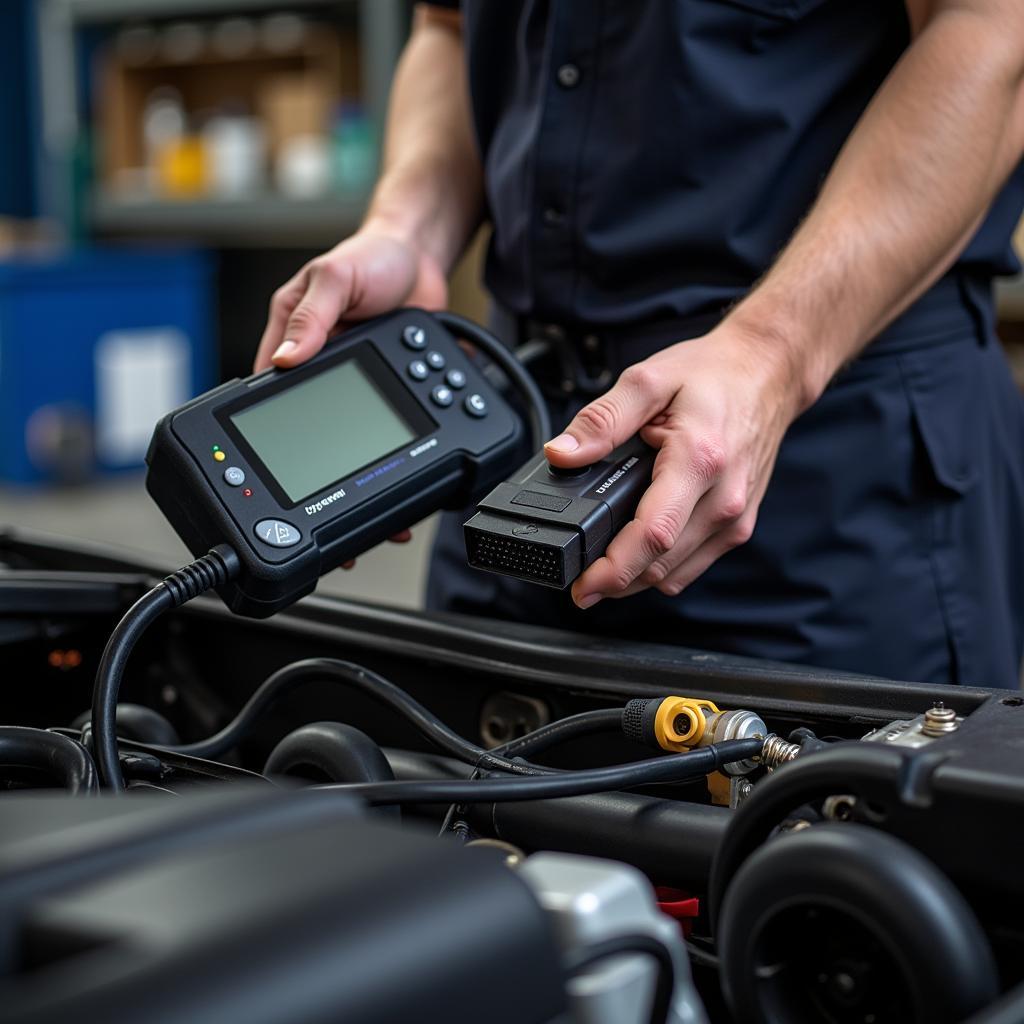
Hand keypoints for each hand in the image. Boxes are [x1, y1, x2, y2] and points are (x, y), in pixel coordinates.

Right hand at [255, 225, 444, 562]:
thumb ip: (312, 318)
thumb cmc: (370, 257)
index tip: (279, 485)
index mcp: (292, 346)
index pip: (272, 402)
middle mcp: (320, 372)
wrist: (421, 255)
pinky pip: (390, 435)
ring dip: (368, 483)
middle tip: (333, 524)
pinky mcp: (388, 393)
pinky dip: (401, 462)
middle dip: (325, 485)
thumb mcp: (333, 279)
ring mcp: (356, 388)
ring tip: (382, 524)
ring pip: (354, 446)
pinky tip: (411, 486)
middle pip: (315, 439)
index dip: (274, 446)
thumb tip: (283, 360)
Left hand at [544, 323, 806, 608]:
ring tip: (601, 567)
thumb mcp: (648, 380)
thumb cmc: (714, 375)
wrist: (768, 373)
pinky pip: (692, 566)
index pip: (652, 535)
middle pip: (659, 566)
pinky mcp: (738, 526)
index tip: (582, 587)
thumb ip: (602, 420)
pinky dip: (661, 569)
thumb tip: (562, 453)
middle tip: (578, 578)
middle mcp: (722, 499)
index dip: (612, 570)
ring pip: (675, 574)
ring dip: (635, 580)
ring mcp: (734, 518)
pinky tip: (639, 552)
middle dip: (613, 582)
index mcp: (698, 461)